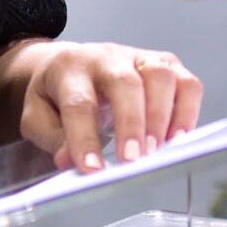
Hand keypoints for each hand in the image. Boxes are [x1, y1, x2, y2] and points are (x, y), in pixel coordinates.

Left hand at [17, 41, 204, 172]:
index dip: (85, 137)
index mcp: (69, 67)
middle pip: (124, 82)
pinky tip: (177, 139)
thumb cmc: (57, 95)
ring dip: (162, 117)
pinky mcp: (165, 65)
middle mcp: (106, 56)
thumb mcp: (39, 117)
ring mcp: (138, 57)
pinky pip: (186, 83)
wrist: (70, 64)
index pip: (78, 102)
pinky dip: (187, 112)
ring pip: (160, 75)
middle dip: (131, 123)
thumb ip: (53, 140)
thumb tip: (70, 161)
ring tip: (156, 152)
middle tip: (132, 160)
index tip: (92, 169)